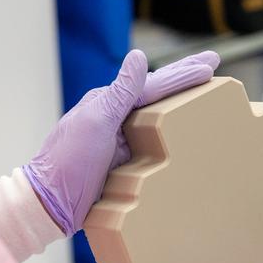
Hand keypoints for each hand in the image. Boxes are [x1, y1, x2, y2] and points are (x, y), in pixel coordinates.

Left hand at [24, 50, 220, 234]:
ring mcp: (120, 140)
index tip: (211, 63)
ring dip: (181, 102)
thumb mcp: (96, 122)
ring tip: (204, 91)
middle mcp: (116, 118)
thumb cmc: (68, 162)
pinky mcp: (122, 161)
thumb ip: (121, 92)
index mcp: (110, 104)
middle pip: (159, 94)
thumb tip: (139, 57)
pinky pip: (152, 141)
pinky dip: (170, 132)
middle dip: (185, 78)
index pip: (154, 84)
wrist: (50, 204)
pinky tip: (183, 134)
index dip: (184, 74)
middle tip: (212, 64)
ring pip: (157, 115)